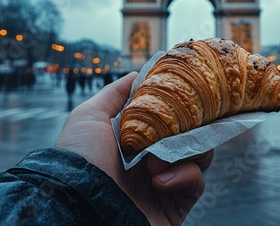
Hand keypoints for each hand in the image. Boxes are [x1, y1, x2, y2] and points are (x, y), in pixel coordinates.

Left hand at [55, 72, 213, 224]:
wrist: (81, 204)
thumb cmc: (80, 158)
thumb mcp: (90, 116)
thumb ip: (115, 94)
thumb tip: (137, 74)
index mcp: (136, 139)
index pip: (170, 118)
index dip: (180, 107)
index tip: (188, 95)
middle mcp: (152, 159)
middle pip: (189, 135)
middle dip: (189, 128)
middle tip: (180, 126)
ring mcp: (166, 182)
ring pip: (199, 156)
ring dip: (183, 152)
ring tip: (155, 161)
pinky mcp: (176, 204)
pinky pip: (197, 183)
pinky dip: (184, 176)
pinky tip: (159, 180)